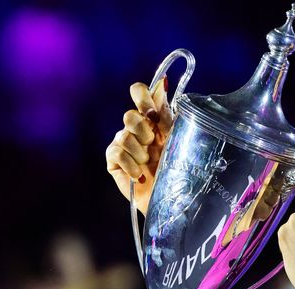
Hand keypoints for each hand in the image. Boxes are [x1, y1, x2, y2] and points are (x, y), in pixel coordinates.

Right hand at [105, 78, 172, 214]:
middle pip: (129, 115)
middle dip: (143, 130)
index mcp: (154, 119)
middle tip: (154, 144)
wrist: (172, 200)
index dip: (142, 96)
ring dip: (140, 151)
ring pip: (123, 134)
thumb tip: (162, 82)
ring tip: (150, 163)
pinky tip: (140, 176)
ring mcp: (124, 144)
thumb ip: (168, 114)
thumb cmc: (179, 169)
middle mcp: (138, 128)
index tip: (152, 112)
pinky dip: (131, 165)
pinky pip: (116, 152)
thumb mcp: (178, 139)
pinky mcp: (114, 161)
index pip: (140, 92)